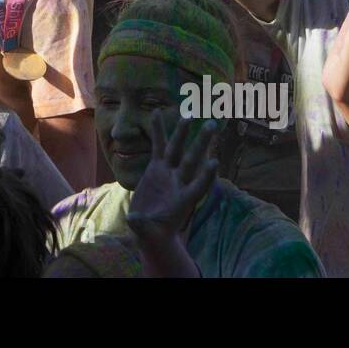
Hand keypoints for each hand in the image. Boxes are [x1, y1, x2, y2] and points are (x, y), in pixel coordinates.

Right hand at [126, 116, 217, 239]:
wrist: (148, 227)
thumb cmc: (151, 234)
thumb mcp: (146, 232)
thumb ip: (141, 225)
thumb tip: (133, 219)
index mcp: (182, 201)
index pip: (198, 187)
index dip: (206, 176)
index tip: (215, 162)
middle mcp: (179, 183)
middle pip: (192, 160)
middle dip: (201, 144)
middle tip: (212, 125)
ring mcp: (169, 173)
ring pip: (177, 149)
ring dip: (183, 132)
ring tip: (188, 114)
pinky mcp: (157, 168)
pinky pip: (158, 146)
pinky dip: (158, 131)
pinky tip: (157, 114)